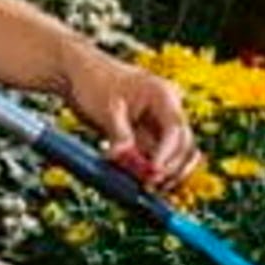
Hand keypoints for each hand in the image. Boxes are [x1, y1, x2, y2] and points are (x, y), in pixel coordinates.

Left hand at [59, 46, 199, 191]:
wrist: (79, 76)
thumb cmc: (94, 82)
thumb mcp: (105, 108)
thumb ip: (118, 134)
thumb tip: (123, 157)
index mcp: (162, 95)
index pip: (175, 130)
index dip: (167, 154)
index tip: (153, 173)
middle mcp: (167, 110)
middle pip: (184, 145)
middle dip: (172, 168)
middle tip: (150, 185)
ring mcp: (159, 125)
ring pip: (177, 155)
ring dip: (167, 173)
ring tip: (147, 188)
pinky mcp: (148, 137)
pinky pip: (159, 158)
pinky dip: (154, 171)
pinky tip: (142, 183)